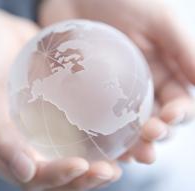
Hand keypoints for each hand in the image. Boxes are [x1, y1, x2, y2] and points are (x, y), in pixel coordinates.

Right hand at [0, 9, 120, 190]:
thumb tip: (27, 173)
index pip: (32, 178)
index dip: (57, 178)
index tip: (83, 165)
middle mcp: (21, 148)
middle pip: (54, 176)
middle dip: (82, 179)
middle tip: (110, 170)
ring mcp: (37, 132)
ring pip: (68, 158)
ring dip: (94, 166)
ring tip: (121, 161)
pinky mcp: (51, 116)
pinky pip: (74, 132)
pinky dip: (97, 139)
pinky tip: (118, 135)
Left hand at [39, 0, 194, 163]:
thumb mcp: (160, 19)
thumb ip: (187, 49)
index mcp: (164, 68)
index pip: (180, 101)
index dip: (178, 115)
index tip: (168, 118)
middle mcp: (141, 83)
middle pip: (155, 119)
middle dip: (155, 134)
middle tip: (148, 139)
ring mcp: (114, 90)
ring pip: (127, 126)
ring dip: (132, 143)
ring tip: (131, 155)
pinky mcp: (88, 93)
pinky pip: (97, 119)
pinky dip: (102, 135)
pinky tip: (101, 147)